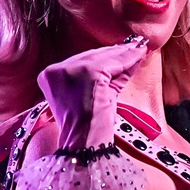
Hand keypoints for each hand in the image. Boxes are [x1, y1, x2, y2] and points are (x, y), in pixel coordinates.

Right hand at [36, 36, 149, 151]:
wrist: (85, 143)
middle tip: (136, 47)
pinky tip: (138, 55)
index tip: (121, 50)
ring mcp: (70, 71)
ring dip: (124, 54)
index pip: (81, 61)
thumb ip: (103, 76)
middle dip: (116, 53)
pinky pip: (111, 63)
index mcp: (50, 76)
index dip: (103, 56)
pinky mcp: (87, 74)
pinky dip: (127, 60)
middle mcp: (56, 70)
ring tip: (140, 49)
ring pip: (103, 58)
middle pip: (91, 56)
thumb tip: (126, 56)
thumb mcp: (92, 95)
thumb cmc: (88, 126)